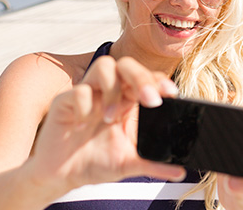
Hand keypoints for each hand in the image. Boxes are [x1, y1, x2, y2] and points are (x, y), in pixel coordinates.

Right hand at [25, 56, 185, 194]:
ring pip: (104, 66)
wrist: (61, 177)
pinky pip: (78, 90)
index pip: (147, 78)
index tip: (172, 94)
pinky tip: (82, 124)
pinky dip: (84, 105)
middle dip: (142, 78)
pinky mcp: (65, 101)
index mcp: (127, 101)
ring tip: (110, 117)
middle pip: (128, 65)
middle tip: (151, 100)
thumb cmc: (94, 163)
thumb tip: (181, 171)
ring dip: (113, 90)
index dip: (159, 81)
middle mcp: (109, 92)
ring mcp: (88, 94)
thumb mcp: (128, 164)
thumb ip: (154, 164)